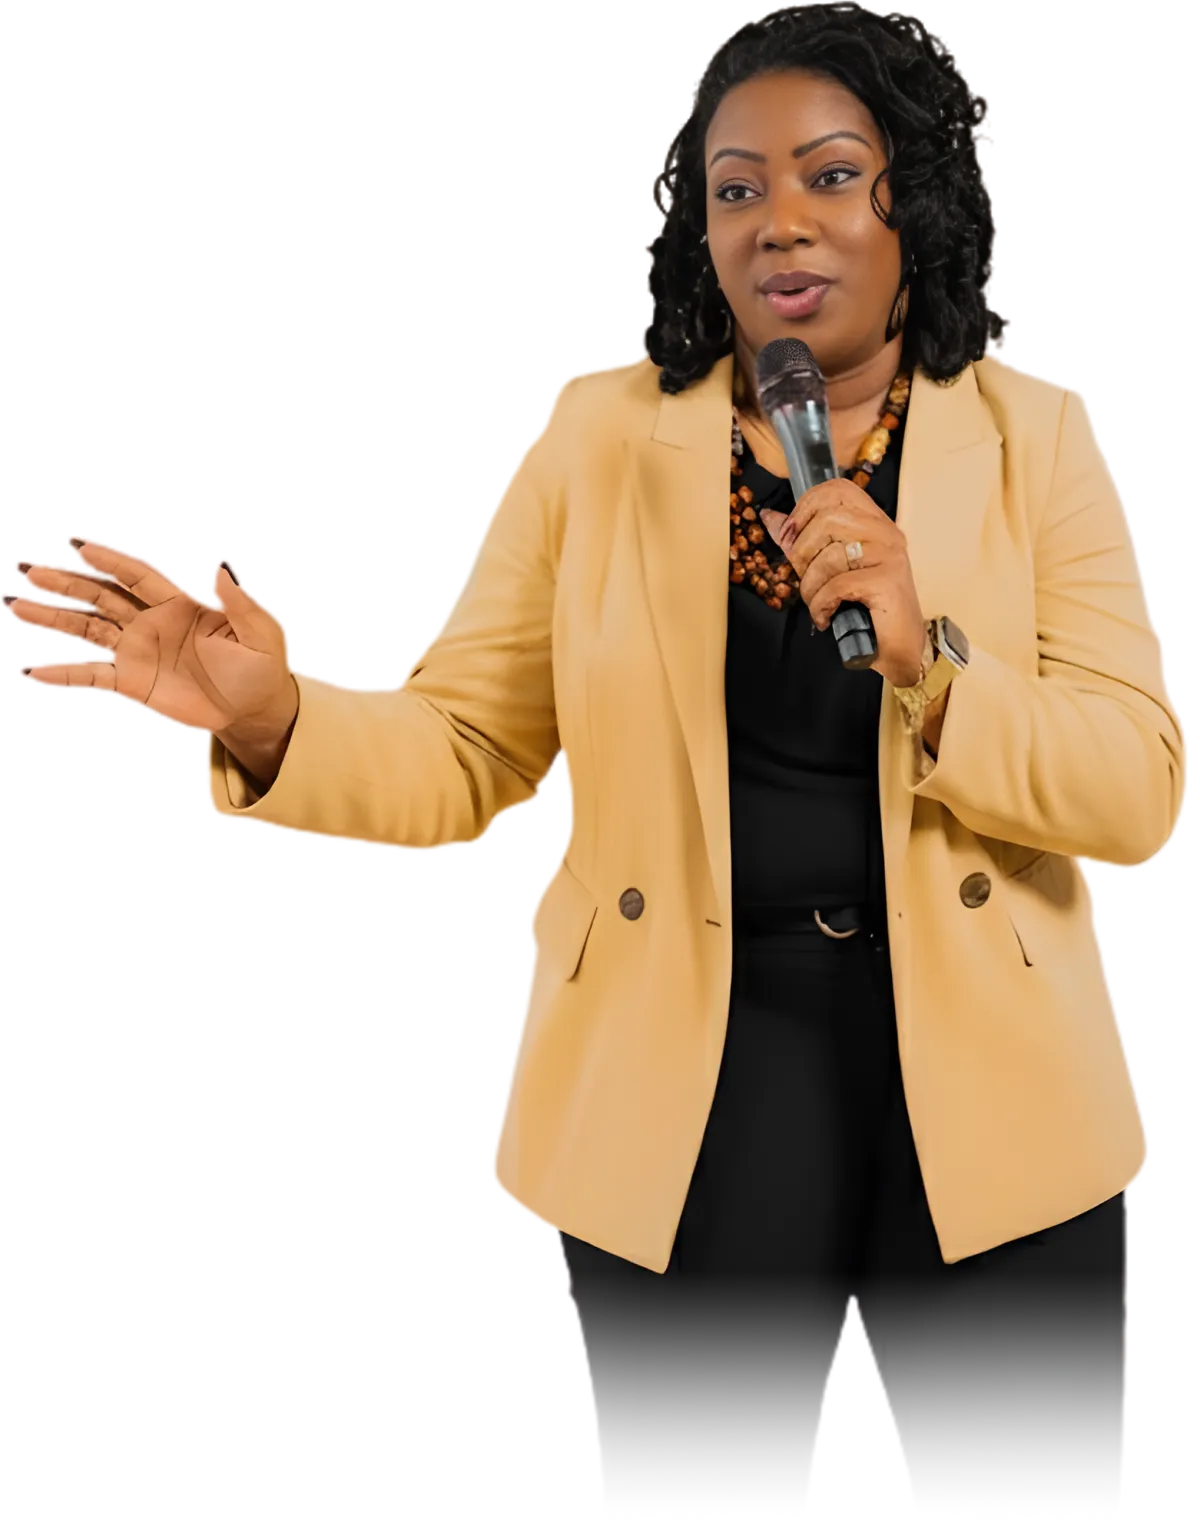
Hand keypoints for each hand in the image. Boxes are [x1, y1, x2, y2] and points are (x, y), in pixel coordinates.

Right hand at [5, 537, 295, 733]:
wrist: (254, 709)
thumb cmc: (261, 667)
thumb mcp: (261, 635)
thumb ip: (241, 604)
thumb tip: (223, 568)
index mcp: (179, 603)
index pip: (136, 575)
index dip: (108, 560)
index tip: (76, 546)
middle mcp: (150, 621)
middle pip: (101, 596)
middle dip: (65, 583)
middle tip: (27, 571)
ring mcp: (137, 650)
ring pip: (88, 628)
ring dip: (53, 618)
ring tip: (15, 606)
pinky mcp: (132, 682)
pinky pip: (92, 676)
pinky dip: (63, 675)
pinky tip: (33, 673)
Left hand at [759, 479, 927, 688]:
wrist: (900, 648)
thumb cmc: (867, 609)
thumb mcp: (831, 569)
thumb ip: (804, 541)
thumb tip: (772, 518)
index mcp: (874, 523)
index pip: (838, 490)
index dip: (806, 507)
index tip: (791, 536)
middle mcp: (886, 533)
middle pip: (827, 519)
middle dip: (803, 553)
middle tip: (806, 578)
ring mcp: (889, 555)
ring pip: (829, 554)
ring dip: (811, 585)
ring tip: (818, 603)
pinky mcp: (887, 581)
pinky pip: (836, 584)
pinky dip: (821, 604)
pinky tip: (826, 616)